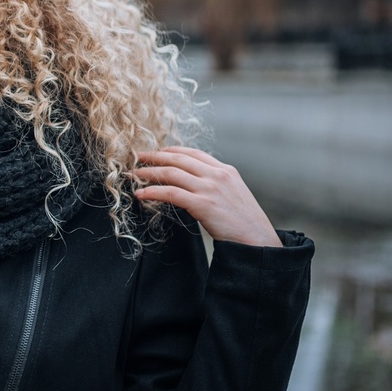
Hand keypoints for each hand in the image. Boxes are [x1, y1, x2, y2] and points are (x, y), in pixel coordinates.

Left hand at [133, 147, 280, 246]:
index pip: (194, 153)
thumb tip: (195, 185)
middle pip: (179, 158)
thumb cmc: (245, 224)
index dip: (172, 150)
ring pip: (171, 173)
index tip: (156, 152)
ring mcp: (210, 188)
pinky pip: (170, 193)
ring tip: (133, 174)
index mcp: (226, 170)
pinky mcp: (202, 204)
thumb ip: (217, 185)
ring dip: (149, 172)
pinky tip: (140, 194)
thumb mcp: (234, 195)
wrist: (258, 240)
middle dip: (155, 156)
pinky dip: (152, 191)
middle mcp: (217, 174)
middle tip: (137, 157)